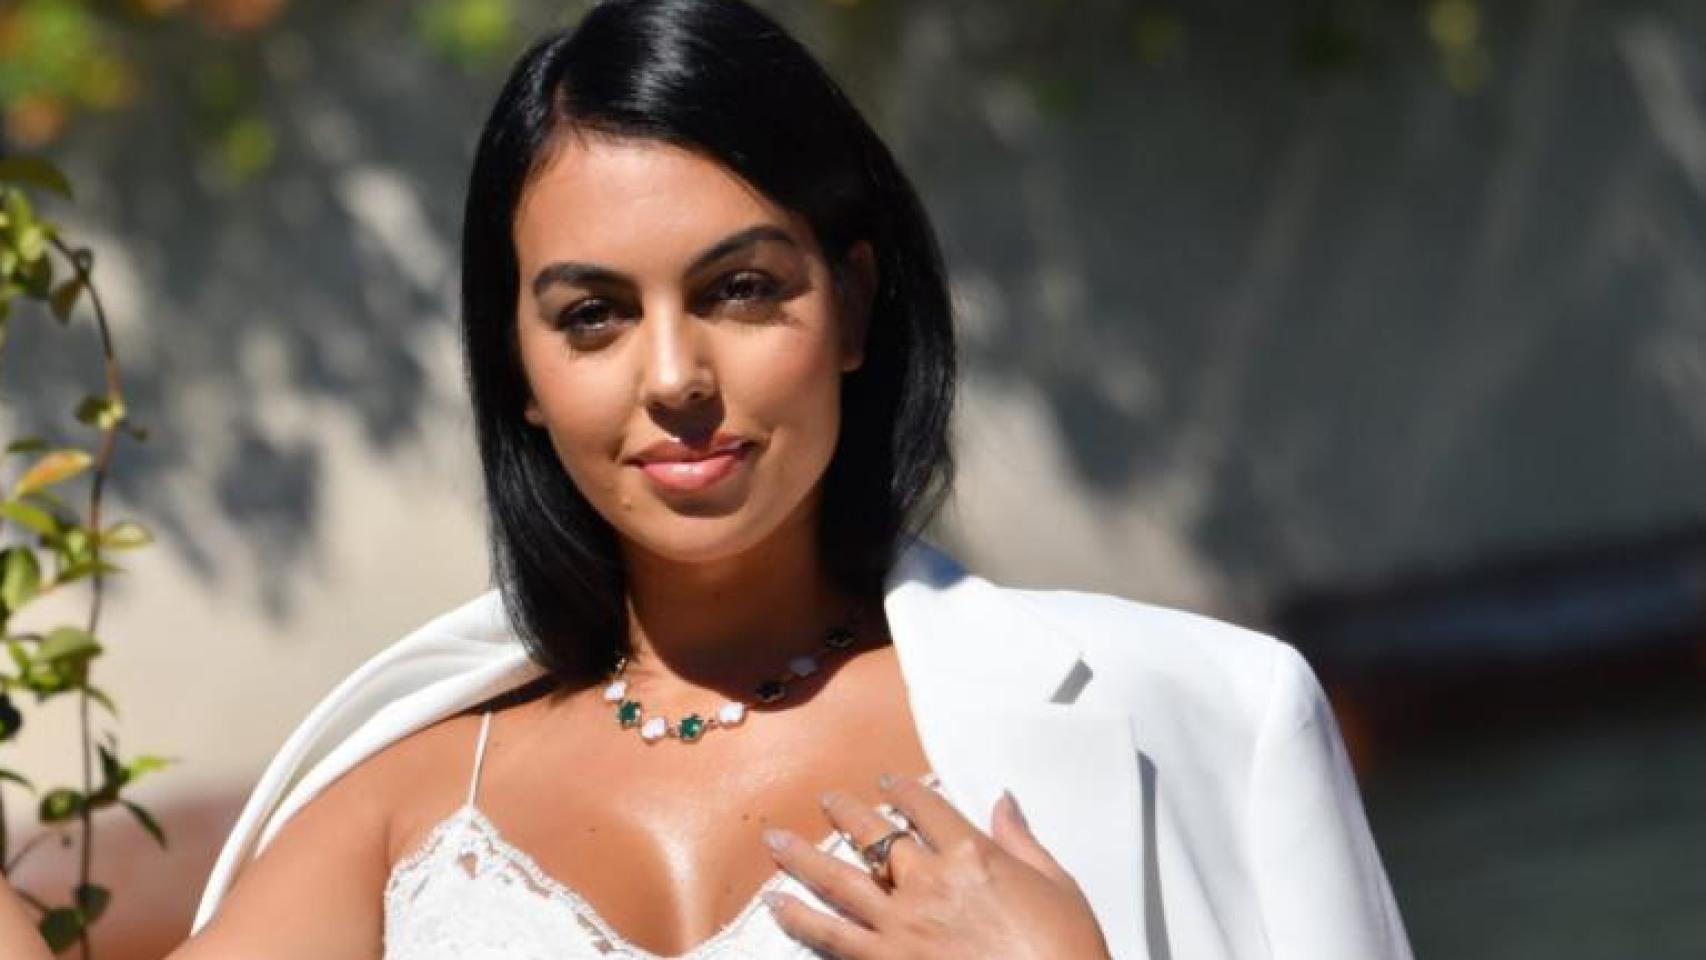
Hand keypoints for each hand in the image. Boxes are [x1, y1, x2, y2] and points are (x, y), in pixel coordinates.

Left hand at [761, 776, 1112, 959]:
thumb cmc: (1066, 949)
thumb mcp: (1058, 885)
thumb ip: (1022, 840)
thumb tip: (1004, 800)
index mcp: (972, 855)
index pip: (925, 807)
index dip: (902, 791)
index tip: (887, 784)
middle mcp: (929, 881)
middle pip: (875, 835)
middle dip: (847, 813)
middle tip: (827, 800)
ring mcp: (902, 924)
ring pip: (840, 879)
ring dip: (804, 857)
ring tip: (776, 840)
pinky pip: (831, 935)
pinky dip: (800, 918)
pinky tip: (777, 904)